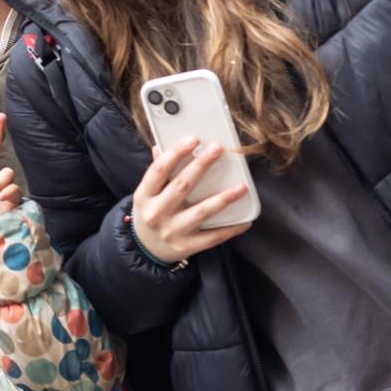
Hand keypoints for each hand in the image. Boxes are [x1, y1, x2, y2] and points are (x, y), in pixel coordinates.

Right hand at [129, 137, 251, 262]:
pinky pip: (213, 237)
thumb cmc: (150, 214)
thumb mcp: (146, 194)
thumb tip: (162, 146)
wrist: (144, 250)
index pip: (159, 170)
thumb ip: (156, 173)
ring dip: (224, 199)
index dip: (176, 153)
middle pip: (181, 186)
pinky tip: (245, 220)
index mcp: (144, 196)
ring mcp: (172, 231)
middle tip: (218, 149)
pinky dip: (230, 228)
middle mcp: (157, 213)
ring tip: (242, 187)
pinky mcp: (186, 246)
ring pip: (201, 212)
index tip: (193, 140)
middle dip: (201, 166)